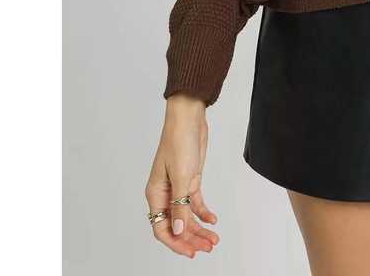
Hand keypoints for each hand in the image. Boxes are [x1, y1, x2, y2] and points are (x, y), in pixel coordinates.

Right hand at [144, 94, 219, 258]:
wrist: (189, 118)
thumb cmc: (179, 141)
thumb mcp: (182, 176)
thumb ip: (180, 205)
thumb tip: (178, 230)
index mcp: (155, 194)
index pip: (162, 228)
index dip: (176, 242)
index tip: (191, 251)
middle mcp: (165, 194)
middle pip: (176, 225)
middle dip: (191, 238)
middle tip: (207, 247)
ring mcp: (178, 188)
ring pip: (187, 216)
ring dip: (199, 228)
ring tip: (213, 238)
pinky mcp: (190, 180)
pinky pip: (195, 203)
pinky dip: (203, 213)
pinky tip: (212, 220)